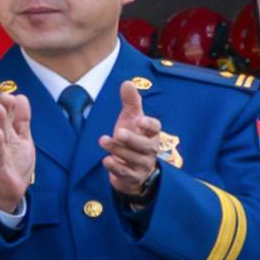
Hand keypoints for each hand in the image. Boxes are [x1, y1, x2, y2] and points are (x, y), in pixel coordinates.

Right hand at [0, 86, 38, 222]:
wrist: (11, 189)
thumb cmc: (15, 162)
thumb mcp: (23, 138)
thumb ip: (22, 119)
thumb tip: (21, 96)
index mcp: (5, 131)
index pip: (7, 115)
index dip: (9, 105)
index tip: (11, 95)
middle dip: (1, 110)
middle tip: (3, 98)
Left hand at [102, 76, 173, 198]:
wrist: (132, 168)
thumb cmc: (133, 139)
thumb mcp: (131, 119)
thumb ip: (130, 102)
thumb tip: (127, 82)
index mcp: (151, 134)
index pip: (156, 128)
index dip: (149, 125)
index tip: (140, 120)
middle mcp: (150, 150)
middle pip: (146, 146)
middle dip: (132, 139)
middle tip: (118, 132)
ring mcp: (143, 165)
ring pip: (134, 159)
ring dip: (118, 150)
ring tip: (103, 140)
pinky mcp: (133, 177)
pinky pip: (126, 173)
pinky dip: (116, 167)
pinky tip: (106, 160)